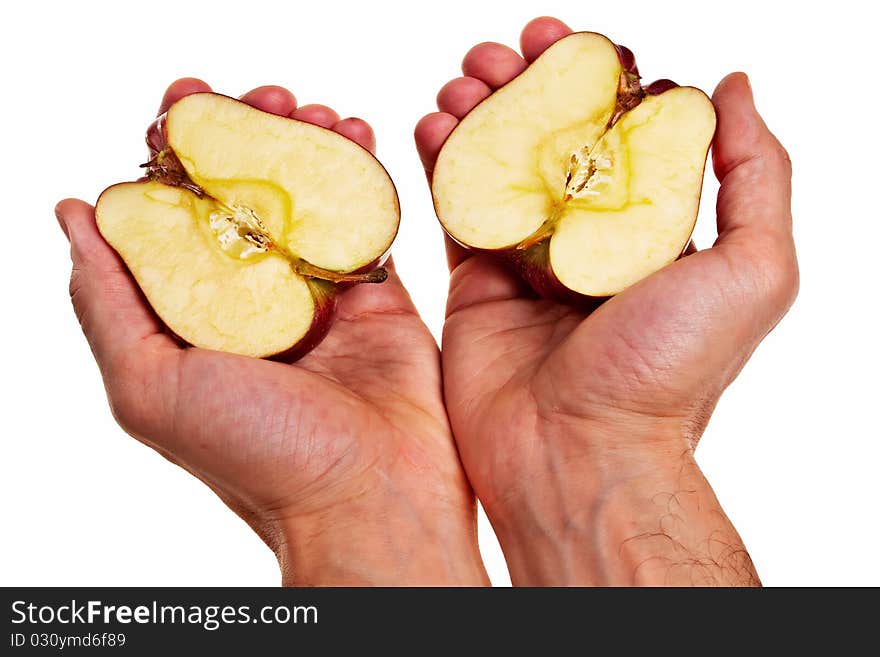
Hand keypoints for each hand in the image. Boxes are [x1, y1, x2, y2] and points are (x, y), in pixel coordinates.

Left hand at [58, 79, 487, 585]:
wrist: (371, 497)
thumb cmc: (257, 456)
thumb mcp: (147, 385)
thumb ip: (104, 300)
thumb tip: (73, 214)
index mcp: (193, 316)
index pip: (173, 213)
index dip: (175, 151)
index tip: (186, 102)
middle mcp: (251, 301)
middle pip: (243, 195)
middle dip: (248, 134)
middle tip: (263, 94)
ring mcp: (317, 297)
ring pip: (305, 199)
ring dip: (305, 144)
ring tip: (312, 108)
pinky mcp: (377, 297)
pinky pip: (365, 221)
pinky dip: (362, 173)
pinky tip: (359, 132)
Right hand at [415, 17, 797, 584]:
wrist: (580, 454)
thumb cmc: (669, 371)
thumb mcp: (751, 270)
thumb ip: (757, 175)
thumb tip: (732, 87)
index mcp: (651, 230)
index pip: (619, 130)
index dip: (588, 77)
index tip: (560, 39)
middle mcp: (589, 243)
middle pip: (551, 143)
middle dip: (522, 88)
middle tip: (495, 53)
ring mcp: (530, 265)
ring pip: (500, 171)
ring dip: (477, 116)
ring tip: (461, 80)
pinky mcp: (476, 289)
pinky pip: (457, 215)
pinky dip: (440, 165)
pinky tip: (429, 124)